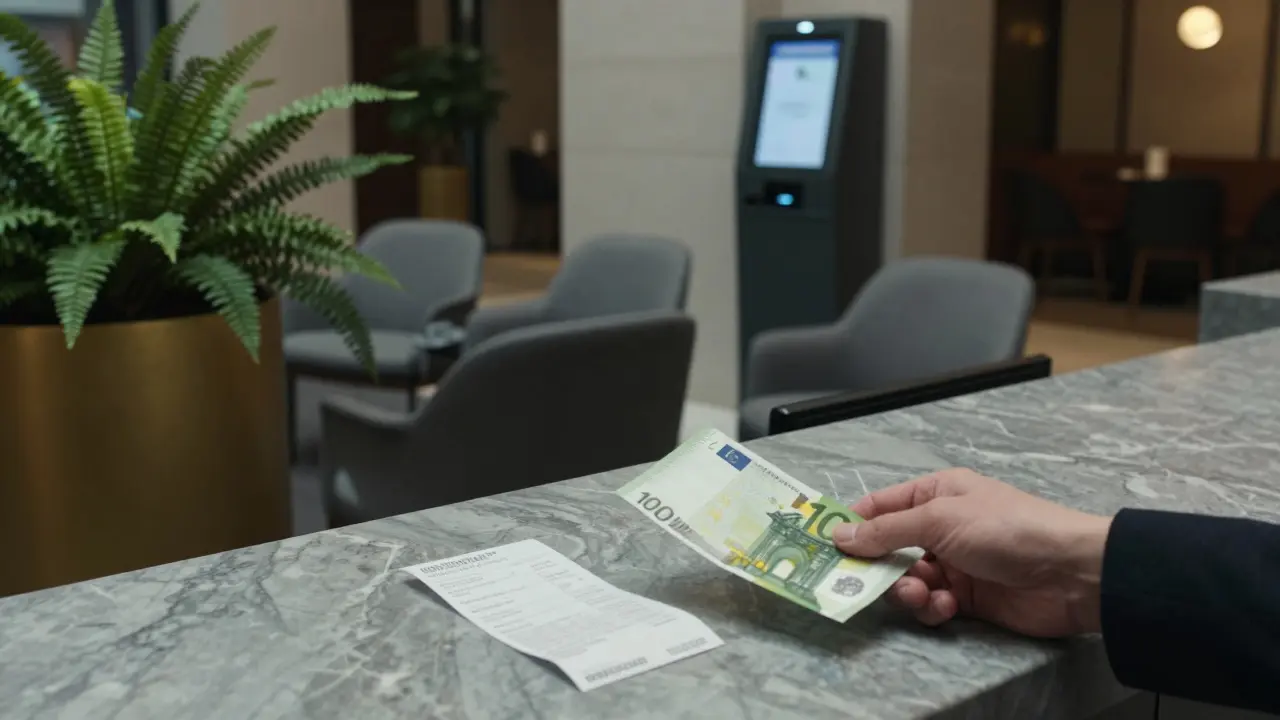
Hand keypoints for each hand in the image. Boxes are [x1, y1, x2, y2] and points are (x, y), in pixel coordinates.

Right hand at [832, 468, 1110, 637]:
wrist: (1070, 573)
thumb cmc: (1006, 529)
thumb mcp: (939, 519)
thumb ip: (886, 530)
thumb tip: (838, 534)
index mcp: (936, 493)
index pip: (880, 506)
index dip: (852, 525)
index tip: (823, 546)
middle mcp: (941, 526)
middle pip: (888, 548)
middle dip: (876, 566)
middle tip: (857, 582)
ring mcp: (954, 563)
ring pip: (907, 580)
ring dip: (907, 591)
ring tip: (920, 595)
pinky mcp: (967, 598)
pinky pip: (932, 604)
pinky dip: (932, 607)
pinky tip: (946, 606)